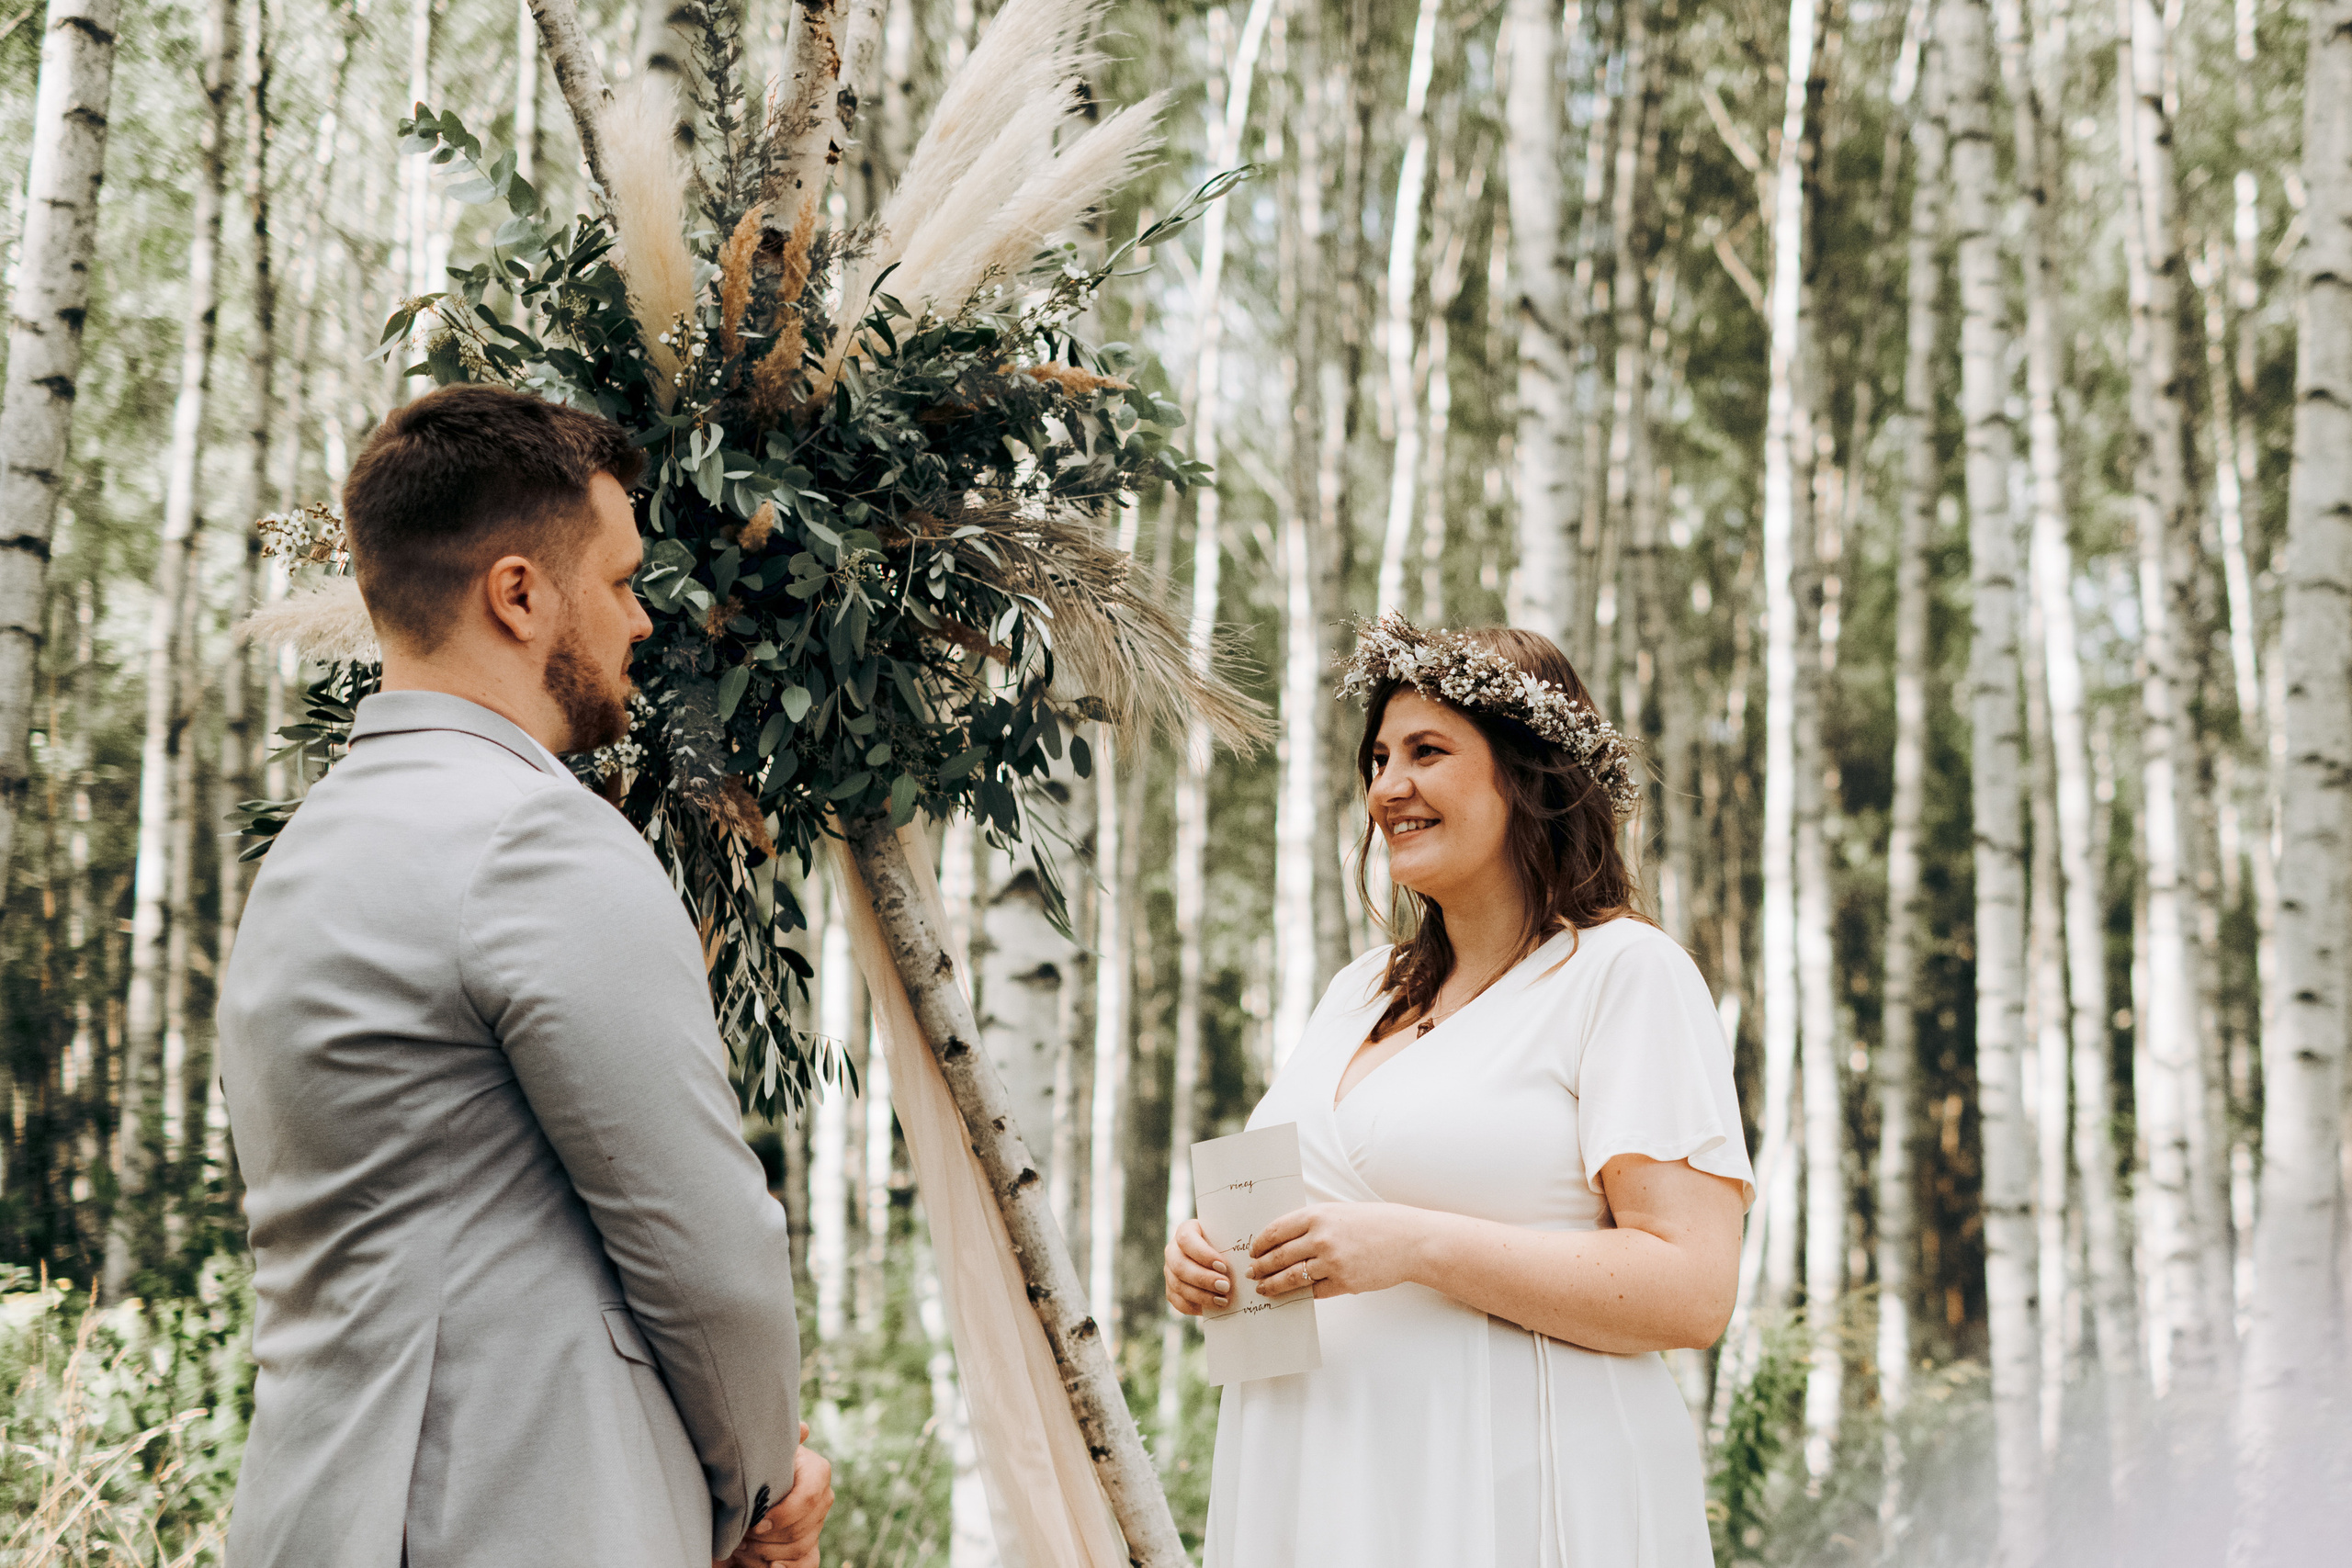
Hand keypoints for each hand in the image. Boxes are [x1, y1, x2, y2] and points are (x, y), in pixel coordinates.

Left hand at [722, 1424, 832, 1567]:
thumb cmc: (753, 1471)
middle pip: (800, 1530)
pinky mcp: (809, 1550)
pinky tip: (772, 1567)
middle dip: (765, 1538)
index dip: (783, 1515)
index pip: (809, 1498)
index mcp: (817, 1471)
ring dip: (764, 1553)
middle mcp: (823, 1498)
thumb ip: (780, 1442)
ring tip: (740, 1546)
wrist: (746, 1494)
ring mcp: (817, 1525)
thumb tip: (802, 1429)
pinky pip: (806, 1565)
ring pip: (798, 1549)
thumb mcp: (761, 1454)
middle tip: (738, 1536)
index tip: (755, 1523)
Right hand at [1163, 1217, 1232, 1315]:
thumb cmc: (1226, 1245)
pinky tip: (1213, 1306)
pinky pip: (1179, 1301)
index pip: (1186, 1239)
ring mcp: (1169, 1271)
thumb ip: (1230, 1245)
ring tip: (1223, 1299)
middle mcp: (1173, 1250)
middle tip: (1226, 1286)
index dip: (1203, 1254)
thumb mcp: (1227, 1239)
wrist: (1218, 1260)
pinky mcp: (1171, 1290)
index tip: (1223, 1265)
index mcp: (1185, 1231)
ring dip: (1202, 1295)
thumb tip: (1245, 1260)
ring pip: (1178, 1285)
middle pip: (1180, 1265)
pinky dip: (1196, 1306)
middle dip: (1204, 1278)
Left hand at [1247, 1202, 1428, 1298]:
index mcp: (1318, 1215)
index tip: (1253, 1251)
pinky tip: (1292, 1296)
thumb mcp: (1341, 1212)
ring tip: (1264, 1289)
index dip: (1260, 1243)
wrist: (1411, 1241)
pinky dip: (1300, 1295)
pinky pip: (1314, 1292)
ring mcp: (1333, 1263)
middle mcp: (1321, 1238)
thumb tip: (1284, 1239)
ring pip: (1291, 1278)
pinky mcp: (1345, 1283)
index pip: (1276, 1231)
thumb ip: (1314, 1223)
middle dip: (1261, 1267)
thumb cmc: (1377, 1223)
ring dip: (1273, 1285)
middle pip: (1279, 1256)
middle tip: (1252, 1273)